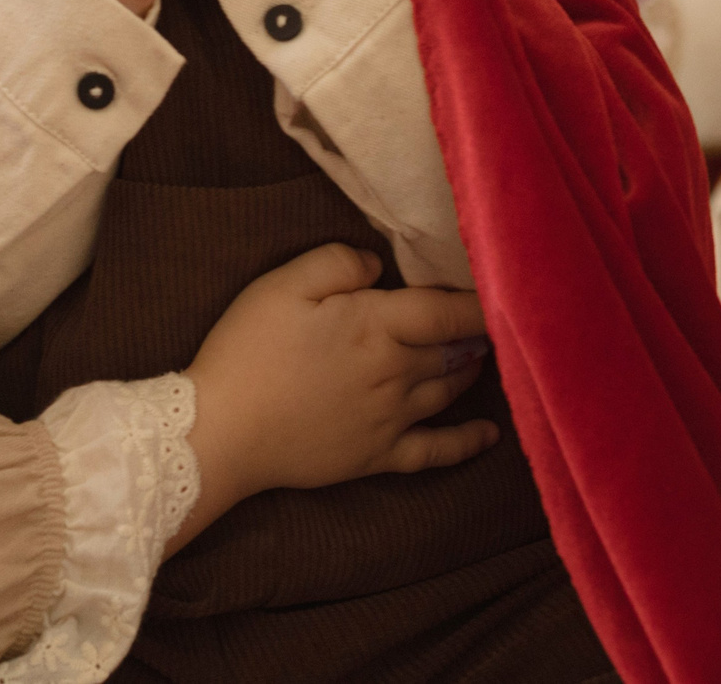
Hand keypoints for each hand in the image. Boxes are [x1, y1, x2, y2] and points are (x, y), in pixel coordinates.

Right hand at [173, 244, 495, 555]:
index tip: (499, 289)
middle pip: (452, 350)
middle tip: (485, 320)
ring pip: (448, 391)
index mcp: (375, 326)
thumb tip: (380, 266)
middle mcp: (395, 373)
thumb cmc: (246, 351)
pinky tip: (490, 435)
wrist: (221, 431)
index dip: (478, 301)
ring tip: (479, 355)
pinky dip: (468, 443)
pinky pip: (436, 452)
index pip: (446, 311)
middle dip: (472, 333)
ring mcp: (391, 419)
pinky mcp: (378, 457)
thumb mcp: (280, 285)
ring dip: (470, 371)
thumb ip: (336, 263)